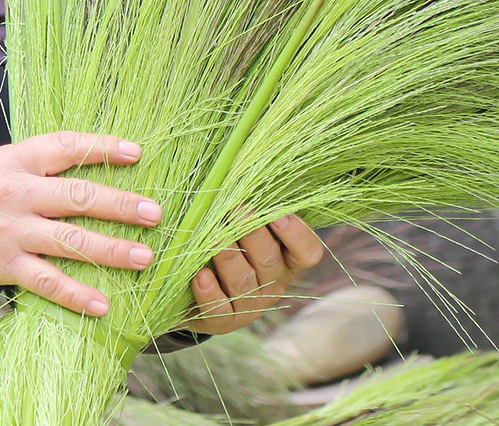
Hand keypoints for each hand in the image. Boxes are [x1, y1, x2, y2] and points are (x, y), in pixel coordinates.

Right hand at [0, 132, 161, 316]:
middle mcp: (13, 191)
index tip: (136, 153)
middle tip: (155, 212)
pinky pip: (46, 281)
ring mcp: (8, 230)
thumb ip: (28, 166)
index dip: (103, 148)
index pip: (66, 147)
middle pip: (78, 195)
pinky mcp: (0, 265)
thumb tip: (76, 167)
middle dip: (121, 204)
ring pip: (70, 239)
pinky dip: (76, 293)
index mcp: (11, 160)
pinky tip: (102, 303)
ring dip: (111, 249)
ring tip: (144, 257)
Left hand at [181, 215, 324, 334]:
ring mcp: (250, 305)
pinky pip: (220, 310)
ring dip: (229, 258)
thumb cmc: (224, 243)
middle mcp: (273, 283)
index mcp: (286, 259)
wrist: (191, 287)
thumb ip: (249, 208)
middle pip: (270, 260)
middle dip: (253, 233)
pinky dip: (209, 293)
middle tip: (236, 209)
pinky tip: (199, 275)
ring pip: (244, 282)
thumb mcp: (242, 226)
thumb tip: (244, 179)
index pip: (307, 252)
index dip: (296, 234)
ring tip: (213, 238)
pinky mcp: (224, 321)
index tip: (277, 214)